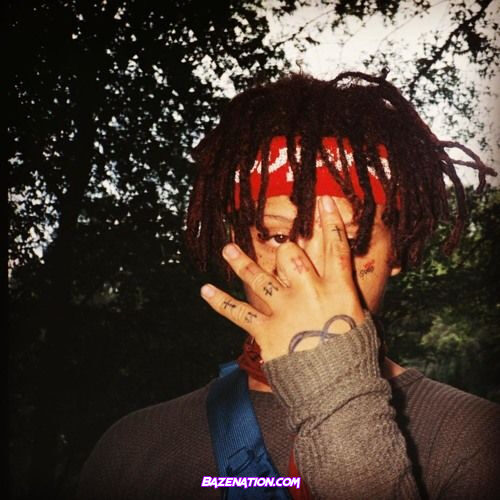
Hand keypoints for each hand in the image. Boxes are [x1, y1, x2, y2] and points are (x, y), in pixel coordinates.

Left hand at [200, 196, 364, 361]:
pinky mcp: (266, 330)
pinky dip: (219, 301)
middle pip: (291, 254)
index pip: (335, 247)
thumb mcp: (361, 323)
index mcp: (337, 289)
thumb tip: (340, 287)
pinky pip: (238, 312)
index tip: (322, 201)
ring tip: (227, 248)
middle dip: (286, 249)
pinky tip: (204, 289)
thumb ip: (347, 300)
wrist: (338, 389)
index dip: (330, 221)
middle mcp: (308, 292)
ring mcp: (284, 310)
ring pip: (258, 276)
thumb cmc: (354, 357)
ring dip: (240, 261)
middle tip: (284, 251)